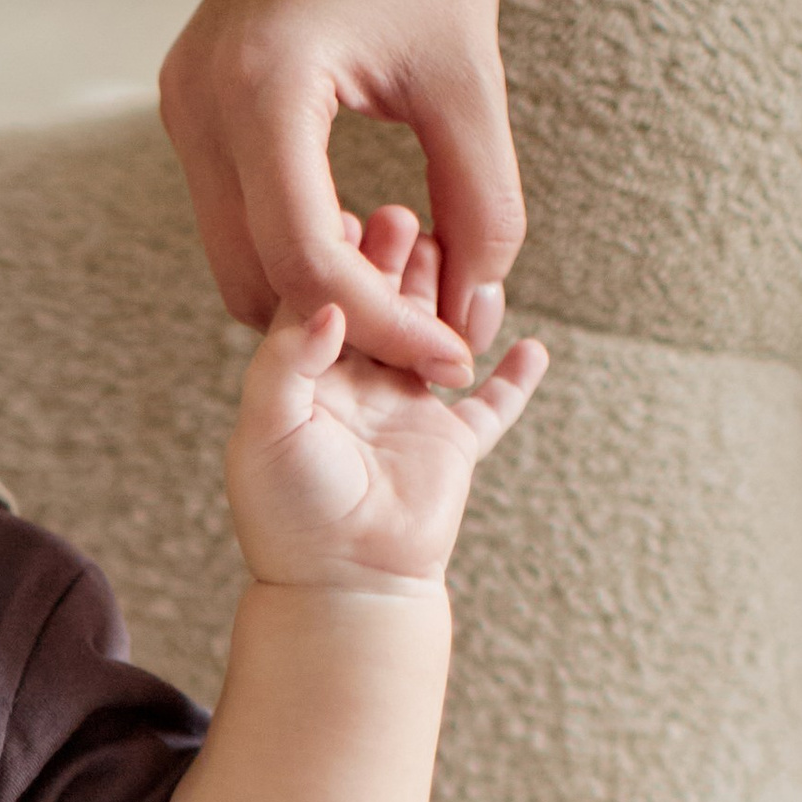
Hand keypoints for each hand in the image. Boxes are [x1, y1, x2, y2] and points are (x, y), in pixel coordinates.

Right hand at [160, 0, 523, 380]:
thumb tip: (476, 312)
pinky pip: (232, 216)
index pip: (308, 261)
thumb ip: (481, 202)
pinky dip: (292, 247)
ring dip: (314, 292)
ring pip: (235, 260)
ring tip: (405, 287)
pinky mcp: (190, 105)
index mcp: (263, 88)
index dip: (387, 326)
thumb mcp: (470, 75)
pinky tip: (363, 238)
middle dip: (343, 325)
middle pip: (255, 280)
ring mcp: (182, 106)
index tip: (455, 351)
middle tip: (431, 336)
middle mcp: (199, 104)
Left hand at [225, 204, 545, 592]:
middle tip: (407, 217)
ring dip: (448, 298)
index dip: (338, 261)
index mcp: (306, 380)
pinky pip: (492, 406)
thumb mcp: (266, 428)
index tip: (352, 216)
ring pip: (437, 338)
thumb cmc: (290, 514)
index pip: (323, 302)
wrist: (340, 585)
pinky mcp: (451, 447)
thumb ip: (287, 361)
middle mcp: (358, 389)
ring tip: (457, 252)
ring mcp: (409, 414)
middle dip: (395, 263)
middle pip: (383, 307)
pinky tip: (534, 344)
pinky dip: (515, 379)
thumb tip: (329, 303)